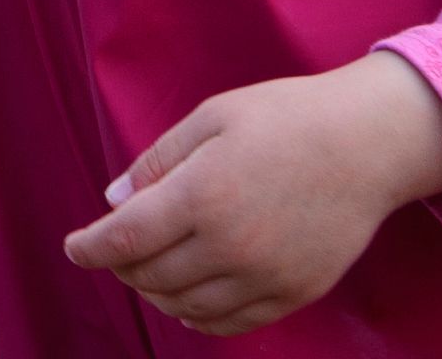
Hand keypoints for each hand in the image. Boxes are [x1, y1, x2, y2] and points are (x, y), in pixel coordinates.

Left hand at [60, 54, 441, 337]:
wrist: (367, 143)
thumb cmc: (285, 118)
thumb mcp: (211, 118)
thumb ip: (157, 162)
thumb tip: (113, 203)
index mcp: (203, 195)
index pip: (125, 239)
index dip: (91, 249)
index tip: (74, 249)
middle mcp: (232, 245)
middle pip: (151, 277)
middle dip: (122, 266)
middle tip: (115, 249)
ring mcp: (266, 276)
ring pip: (186, 307)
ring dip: (156, 293)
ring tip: (148, 270)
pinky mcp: (295, 293)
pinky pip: (231, 323)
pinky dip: (198, 317)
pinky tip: (187, 300)